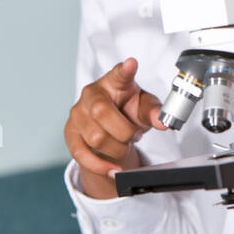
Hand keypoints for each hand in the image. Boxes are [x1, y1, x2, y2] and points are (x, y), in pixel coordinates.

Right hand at [64, 58, 166, 198]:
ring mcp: (77, 114)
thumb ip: (155, 112)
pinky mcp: (70, 133)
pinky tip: (113, 169)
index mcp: (114, 83)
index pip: (118, 75)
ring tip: (124, 143)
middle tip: (134, 134)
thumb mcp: (145, 108)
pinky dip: (99, 165)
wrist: (112, 129)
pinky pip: (81, 153)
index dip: (125, 70)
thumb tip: (163, 122)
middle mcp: (91, 95)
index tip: (132, 64)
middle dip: (124, 131)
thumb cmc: (128, 111)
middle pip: (102, 113)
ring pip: (95, 138)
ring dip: (116, 148)